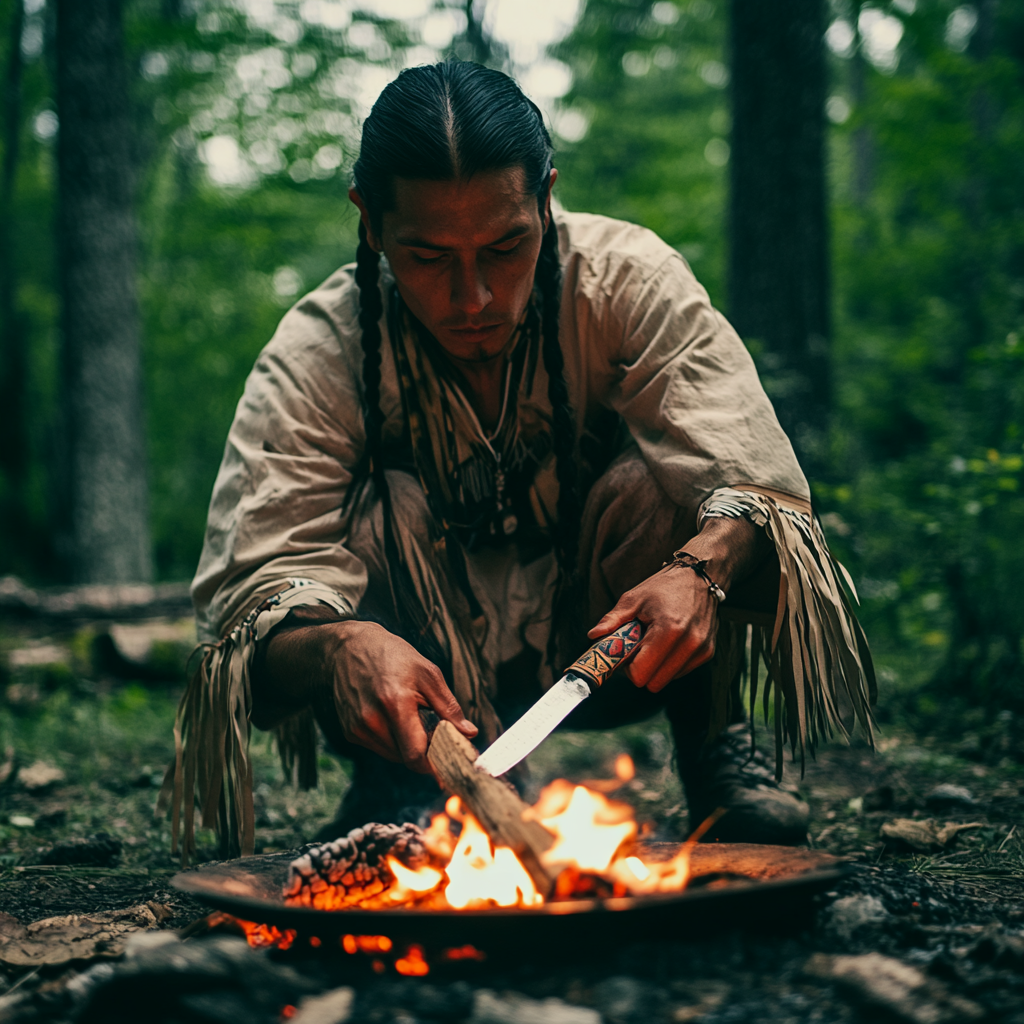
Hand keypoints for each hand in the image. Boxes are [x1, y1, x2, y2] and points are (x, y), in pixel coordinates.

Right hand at [260, 620, 476, 773]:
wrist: (350, 647)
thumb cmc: (393, 656)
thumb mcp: (428, 674)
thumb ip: (449, 707)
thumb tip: (469, 733)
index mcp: (395, 704)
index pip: (415, 755)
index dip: (434, 765)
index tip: (448, 761)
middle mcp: (372, 721)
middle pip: (405, 758)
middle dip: (423, 750)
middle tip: (433, 730)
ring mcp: (357, 728)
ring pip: (393, 755)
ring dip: (406, 745)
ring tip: (409, 717)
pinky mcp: (350, 731)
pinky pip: (379, 747)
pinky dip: (391, 739)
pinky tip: (391, 716)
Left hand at [586, 515, 765, 692]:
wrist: (699, 576)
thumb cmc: (663, 586)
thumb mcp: (633, 599)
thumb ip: (612, 620)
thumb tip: (593, 636)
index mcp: (668, 629)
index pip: (642, 674)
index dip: (628, 668)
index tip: (627, 653)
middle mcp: (689, 643)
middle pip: (654, 683)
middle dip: (642, 670)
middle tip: (639, 649)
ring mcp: (701, 649)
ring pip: (668, 680)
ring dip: (657, 668)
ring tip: (655, 642)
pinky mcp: (708, 652)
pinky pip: (680, 673)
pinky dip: (670, 664)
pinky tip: (669, 643)